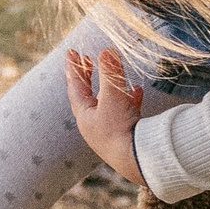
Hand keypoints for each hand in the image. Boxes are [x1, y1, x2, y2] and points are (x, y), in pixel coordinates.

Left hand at [63, 47, 145, 188]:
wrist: (138, 159)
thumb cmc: (120, 128)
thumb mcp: (113, 96)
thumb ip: (110, 71)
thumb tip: (106, 49)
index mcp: (85, 116)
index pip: (75, 87)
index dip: (74, 68)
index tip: (71, 52)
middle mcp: (94, 124)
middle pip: (88, 95)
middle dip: (88, 76)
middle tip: (88, 60)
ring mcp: (110, 131)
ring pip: (107, 104)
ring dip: (111, 87)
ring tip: (116, 73)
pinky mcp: (126, 136)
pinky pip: (125, 113)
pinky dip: (129, 99)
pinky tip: (138, 91)